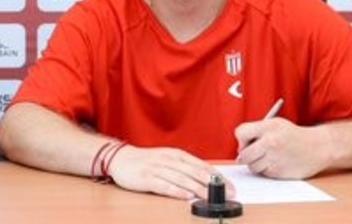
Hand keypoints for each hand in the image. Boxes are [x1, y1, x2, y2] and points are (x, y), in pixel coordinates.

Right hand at [106, 145, 228, 200]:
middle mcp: (169, 160)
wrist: (121, 159)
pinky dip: (176, 190)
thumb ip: (185, 168)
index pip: (201, 166)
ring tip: (211, 196)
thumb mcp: (168, 160)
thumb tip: (207, 179)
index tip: (230, 186)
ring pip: (182, 179)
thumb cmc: (147, 161)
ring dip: (198, 188)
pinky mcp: (147, 178)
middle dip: (213, 184)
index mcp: (177, 155)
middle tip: (227, 193)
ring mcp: (157, 168)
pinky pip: (164, 185)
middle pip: (194, 173)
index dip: (217, 177)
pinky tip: (186, 196)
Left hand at [234, 117, 332, 179]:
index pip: (241, 132)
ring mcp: (275, 158)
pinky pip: (263, 173)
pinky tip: (277, 162)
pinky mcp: (279, 172)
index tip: (248, 141)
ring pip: (252, 167)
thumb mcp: (276, 124)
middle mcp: (271, 142)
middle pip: (243, 155)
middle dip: (247, 155)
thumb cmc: (294, 135)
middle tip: (256, 152)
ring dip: (257, 164)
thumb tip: (240, 148)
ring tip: (269, 157)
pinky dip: (267, 170)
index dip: (242, 138)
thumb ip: (257, 131)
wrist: (318, 146)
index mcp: (269, 127)